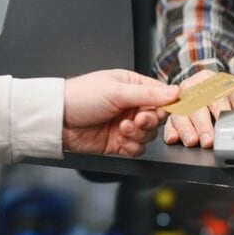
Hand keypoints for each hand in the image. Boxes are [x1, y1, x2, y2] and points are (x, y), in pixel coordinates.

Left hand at [63, 69, 179, 155]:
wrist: (58, 120)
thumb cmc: (81, 96)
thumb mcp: (117, 91)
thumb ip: (148, 94)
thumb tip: (175, 91)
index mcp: (132, 86)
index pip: (160, 96)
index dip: (165, 104)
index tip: (166, 109)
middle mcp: (131, 106)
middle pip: (157, 118)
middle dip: (150, 121)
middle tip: (138, 119)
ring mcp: (125, 125)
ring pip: (149, 134)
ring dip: (139, 133)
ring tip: (123, 128)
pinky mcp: (118, 143)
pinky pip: (137, 148)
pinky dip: (133, 146)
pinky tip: (122, 139)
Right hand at [163, 70, 233, 148]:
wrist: (202, 89)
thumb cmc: (220, 97)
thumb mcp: (233, 100)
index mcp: (210, 80)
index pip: (217, 96)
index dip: (221, 112)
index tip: (224, 125)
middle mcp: (192, 87)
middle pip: (196, 106)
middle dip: (203, 125)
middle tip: (208, 140)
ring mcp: (179, 99)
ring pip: (180, 114)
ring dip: (186, 130)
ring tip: (192, 141)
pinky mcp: (170, 112)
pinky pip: (167, 122)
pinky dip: (170, 131)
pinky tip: (173, 138)